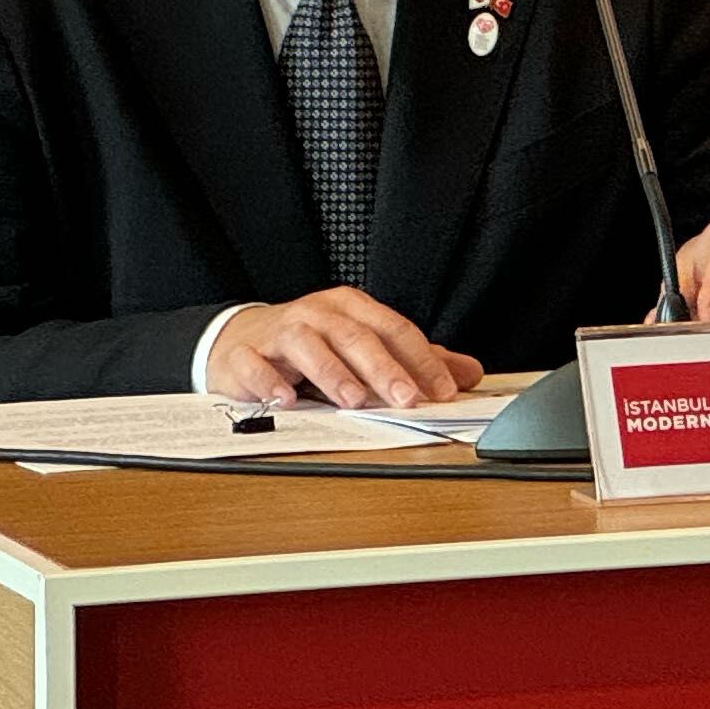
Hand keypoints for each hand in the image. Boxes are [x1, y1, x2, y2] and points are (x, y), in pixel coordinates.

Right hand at [208, 290, 482, 411]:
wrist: (241, 339)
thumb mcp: (366, 344)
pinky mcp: (245, 355)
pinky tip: (286, 400)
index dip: (421, 359)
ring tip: (354, 400)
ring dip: (333, 374)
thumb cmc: (312, 342)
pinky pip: (256, 366)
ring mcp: (280, 331)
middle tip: (406, 398)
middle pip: (356, 337)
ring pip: (308, 347)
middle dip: (384, 369)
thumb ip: (415, 360)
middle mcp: (318, 314)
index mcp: (352, 308)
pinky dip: (270, 382)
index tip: (443, 390)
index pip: (394, 329)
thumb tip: (468, 374)